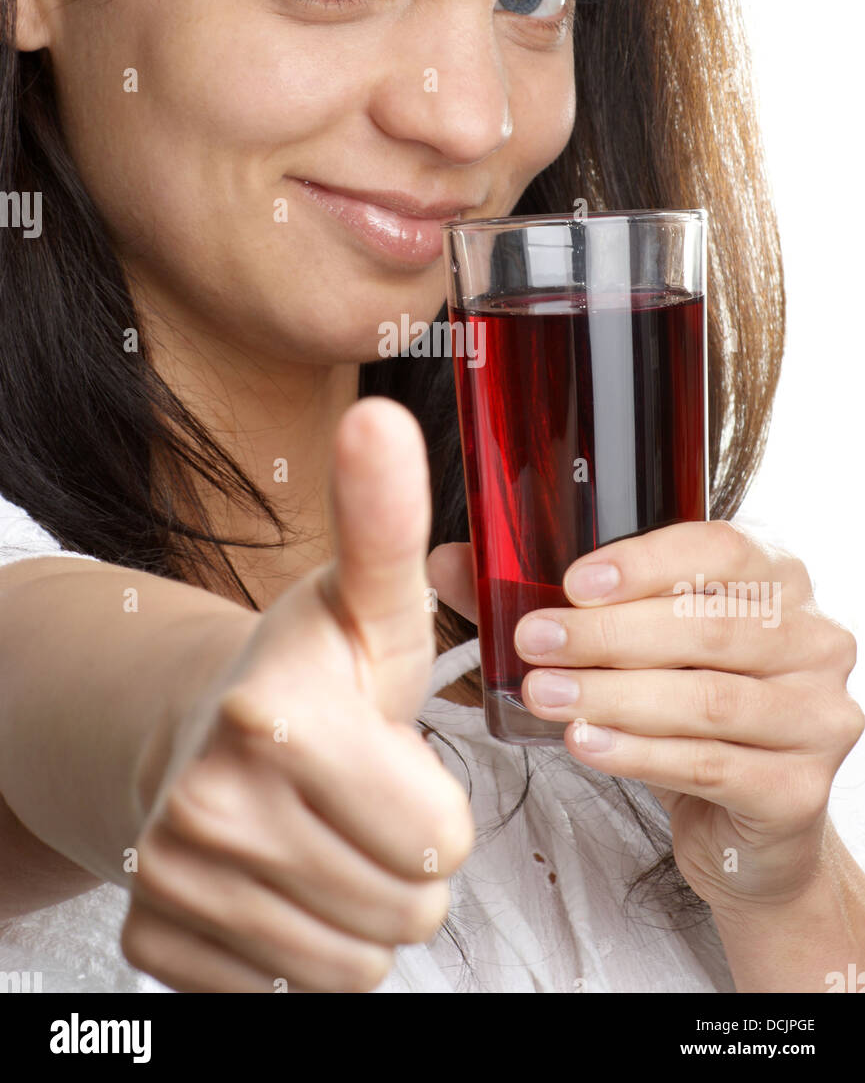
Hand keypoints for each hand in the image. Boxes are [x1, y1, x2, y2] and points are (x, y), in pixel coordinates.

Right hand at [122, 399, 473, 992]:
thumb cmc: (307, 668)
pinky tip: (277, 873)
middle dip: (405, 863)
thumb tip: (384, 416)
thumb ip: (388, 523)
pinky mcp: (158, 935)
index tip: (395, 757)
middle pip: (406, 913)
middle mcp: (215, 804)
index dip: (437, 804)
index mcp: (278, 717)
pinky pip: (279, 990)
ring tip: (328, 832)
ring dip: (358, 906)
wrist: (190, 721)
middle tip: (364, 797)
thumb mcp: (364, 599)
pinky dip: (292, 944)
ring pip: (353, 964)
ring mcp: (178, 879)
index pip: (440, 843)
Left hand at [429, 521, 863, 917]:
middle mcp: (812, 639)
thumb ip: (549, 601)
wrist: (745, 827)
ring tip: (543, 695)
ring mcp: (816, 715)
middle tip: (534, 642)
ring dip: (614, 695)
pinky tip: (584, 745)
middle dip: (608, 634)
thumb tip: (449, 564)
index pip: (721, 549)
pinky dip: (638, 753)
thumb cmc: (683, 714)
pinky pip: (711, 763)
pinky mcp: (799, 789)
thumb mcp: (629, 648)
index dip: (645, 562)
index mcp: (777, 580)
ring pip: (707, 698)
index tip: (573, 581)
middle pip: (707, 625)